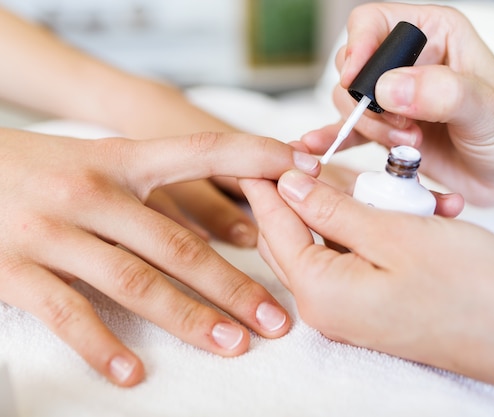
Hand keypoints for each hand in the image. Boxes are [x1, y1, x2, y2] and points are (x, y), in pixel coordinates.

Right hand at [0, 128, 319, 385]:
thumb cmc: (37, 169)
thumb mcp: (97, 161)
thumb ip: (152, 189)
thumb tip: (216, 224)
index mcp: (118, 160)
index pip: (199, 151)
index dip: (253, 157)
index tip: (300, 169)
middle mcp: (91, 192)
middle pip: (176, 244)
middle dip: (232, 284)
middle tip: (274, 317)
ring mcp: (52, 230)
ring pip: (133, 281)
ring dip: (188, 318)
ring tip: (231, 344)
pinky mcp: (12, 269)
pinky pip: (67, 313)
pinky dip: (102, 346)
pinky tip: (133, 372)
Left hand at [242, 169, 493, 416]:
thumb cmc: (470, 287)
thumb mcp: (395, 234)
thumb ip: (333, 210)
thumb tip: (289, 186)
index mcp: (321, 291)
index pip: (274, 225)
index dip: (266, 181)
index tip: (258, 151)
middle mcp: (326, 306)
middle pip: (295, 234)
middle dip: (309, 191)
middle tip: (322, 155)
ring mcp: (349, 308)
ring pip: (328, 240)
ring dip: (353, 207)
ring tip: (389, 180)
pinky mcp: (370, 303)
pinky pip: (356, 255)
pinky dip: (375, 228)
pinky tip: (410, 208)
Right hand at [301, 3, 493, 208]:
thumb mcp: (488, 110)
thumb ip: (444, 92)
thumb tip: (390, 87)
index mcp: (435, 34)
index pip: (374, 23)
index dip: (359, 48)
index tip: (360, 82)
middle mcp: (411, 61)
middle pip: (355, 65)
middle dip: (368, 101)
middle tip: (402, 127)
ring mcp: (398, 98)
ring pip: (351, 101)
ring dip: (368, 127)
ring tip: (407, 146)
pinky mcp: (390, 129)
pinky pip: (353, 130)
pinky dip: (338, 138)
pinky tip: (322, 146)